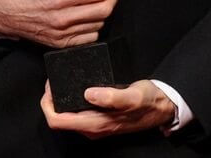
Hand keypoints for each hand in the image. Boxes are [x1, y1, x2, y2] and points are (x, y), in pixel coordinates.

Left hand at [41, 79, 177, 138]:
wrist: (163, 108)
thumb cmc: (148, 101)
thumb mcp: (133, 96)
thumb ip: (112, 97)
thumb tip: (89, 93)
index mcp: (95, 124)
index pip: (57, 121)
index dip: (47, 105)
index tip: (50, 87)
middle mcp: (92, 128)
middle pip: (59, 120)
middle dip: (51, 101)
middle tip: (53, 81)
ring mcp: (95, 126)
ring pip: (67, 117)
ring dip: (60, 101)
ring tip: (61, 82)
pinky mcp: (100, 120)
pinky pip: (76, 114)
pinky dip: (70, 101)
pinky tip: (75, 87)